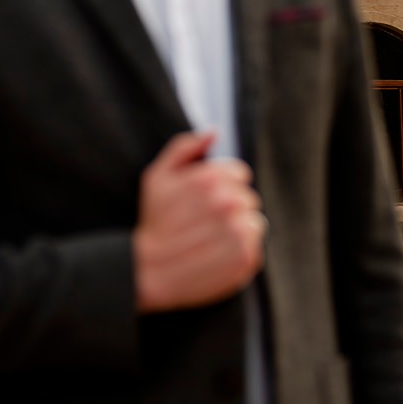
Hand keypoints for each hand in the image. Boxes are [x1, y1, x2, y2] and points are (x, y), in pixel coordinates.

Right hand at [133, 130, 265, 312]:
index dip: (222, 186)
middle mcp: (229, 203)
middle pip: (248, 198)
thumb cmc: (153, 221)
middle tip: (205, 223)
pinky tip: (217, 255)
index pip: (239, 174)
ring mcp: (239, 232)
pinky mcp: (245, 259)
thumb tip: (214, 133)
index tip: (204, 202)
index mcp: (211, 179)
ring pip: (255, 223)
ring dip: (238, 229)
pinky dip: (240, 252)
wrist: (147, 271)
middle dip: (231, 207)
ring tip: (211, 240)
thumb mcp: (158, 176)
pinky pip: (256, 248)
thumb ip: (186, 147)